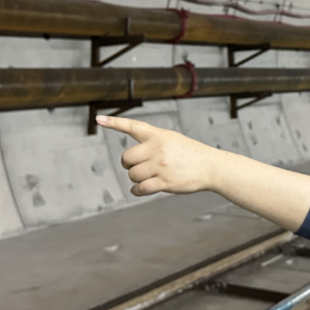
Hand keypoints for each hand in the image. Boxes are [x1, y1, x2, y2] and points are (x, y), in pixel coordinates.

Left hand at [97, 115, 220, 195]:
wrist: (210, 166)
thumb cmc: (189, 153)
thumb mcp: (171, 139)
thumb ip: (152, 142)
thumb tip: (130, 158)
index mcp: (158, 135)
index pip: (132, 126)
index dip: (114, 123)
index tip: (98, 119)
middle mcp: (158, 148)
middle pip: (126, 158)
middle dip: (129, 165)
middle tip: (139, 166)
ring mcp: (161, 166)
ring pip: (133, 175)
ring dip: (136, 179)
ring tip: (149, 176)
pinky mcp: (165, 182)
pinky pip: (140, 189)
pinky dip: (137, 191)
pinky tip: (140, 189)